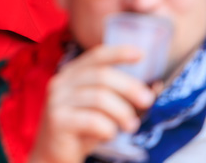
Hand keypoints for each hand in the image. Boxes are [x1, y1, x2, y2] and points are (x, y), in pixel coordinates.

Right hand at [29, 44, 155, 162]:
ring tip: (131, 126)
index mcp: (72, 73)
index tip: (141, 54)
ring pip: (98, 97)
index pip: (96, 56)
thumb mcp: (100, 110)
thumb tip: (152, 89)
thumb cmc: (81, 131)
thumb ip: (118, 98)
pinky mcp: (57, 120)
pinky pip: (90, 120)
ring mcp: (57, 100)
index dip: (118, 53)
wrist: (52, 156)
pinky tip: (110, 135)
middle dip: (128, 86)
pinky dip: (107, 128)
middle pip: (101, 75)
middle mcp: (62, 82)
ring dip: (121, 112)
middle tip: (147, 100)